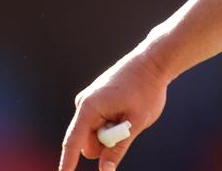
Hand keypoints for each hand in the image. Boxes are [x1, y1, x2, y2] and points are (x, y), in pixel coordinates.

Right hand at [59, 51, 168, 170]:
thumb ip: (118, 148)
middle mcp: (83, 103)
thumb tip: (105, 170)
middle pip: (88, 142)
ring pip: (96, 133)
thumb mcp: (137, 122)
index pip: (73, 142)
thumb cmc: (147, 89)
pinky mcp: (96, 100)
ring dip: (112, 132)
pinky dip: (113, 123)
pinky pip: (100, 122)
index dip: (67, 163)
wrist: (154, 61)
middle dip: (106, 143)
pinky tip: (127, 107)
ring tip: (130, 112)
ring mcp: (89, 101)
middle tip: (130, 124)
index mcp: (89, 107)